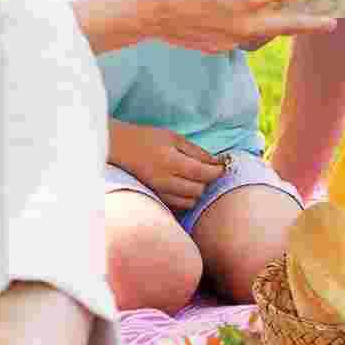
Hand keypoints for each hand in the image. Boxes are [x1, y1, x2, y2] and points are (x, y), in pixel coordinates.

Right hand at [109, 122, 225, 213]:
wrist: (121, 149)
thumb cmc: (148, 139)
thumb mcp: (174, 138)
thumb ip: (197, 151)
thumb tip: (216, 162)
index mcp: (171, 162)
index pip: (203, 173)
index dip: (217, 171)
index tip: (222, 166)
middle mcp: (165, 181)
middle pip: (199, 190)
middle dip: (208, 181)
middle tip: (208, 170)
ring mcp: (160, 192)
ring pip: (190, 201)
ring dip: (198, 191)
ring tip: (195, 178)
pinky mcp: (156, 198)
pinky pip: (179, 205)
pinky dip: (187, 198)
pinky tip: (185, 186)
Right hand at [138, 0, 339, 50]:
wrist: (146, 10)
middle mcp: (246, 24)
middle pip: (289, 25)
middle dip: (313, 23)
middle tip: (332, 22)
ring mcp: (232, 39)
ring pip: (265, 33)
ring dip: (282, 26)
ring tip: (294, 20)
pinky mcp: (217, 47)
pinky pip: (242, 37)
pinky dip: (253, 29)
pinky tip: (249, 20)